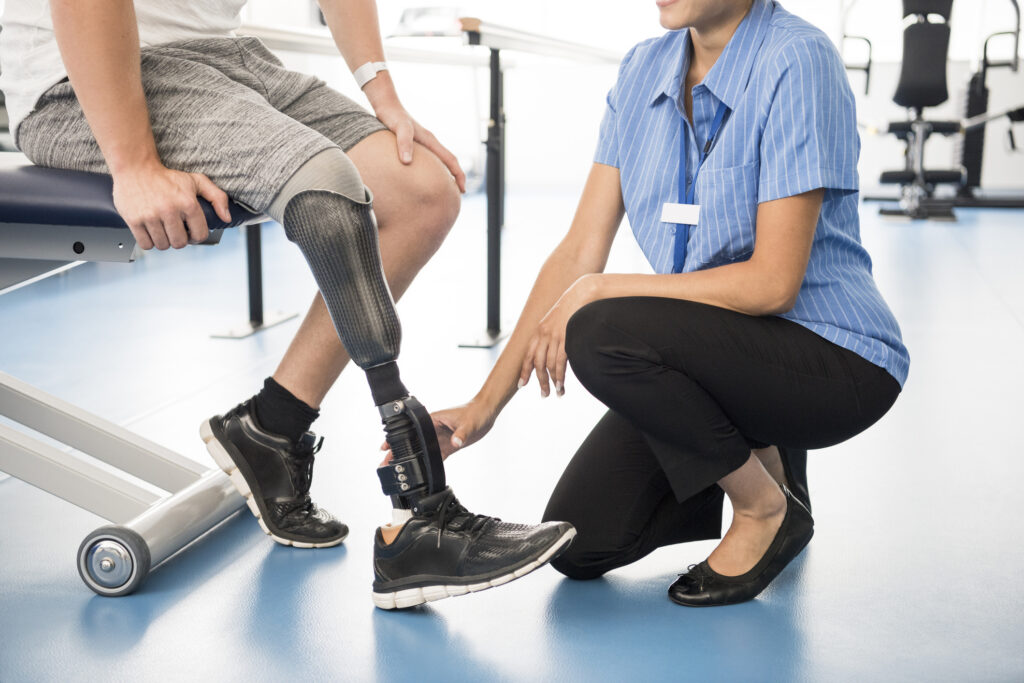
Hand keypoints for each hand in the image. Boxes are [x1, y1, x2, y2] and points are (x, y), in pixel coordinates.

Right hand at [112, 162, 230, 249]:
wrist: (136, 167)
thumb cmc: (167, 177)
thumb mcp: (196, 181)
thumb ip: (217, 197)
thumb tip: (226, 218)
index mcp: (188, 203)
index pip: (200, 235)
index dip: (197, 236)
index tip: (191, 232)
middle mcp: (169, 210)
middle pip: (180, 243)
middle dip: (180, 239)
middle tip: (175, 230)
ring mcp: (150, 216)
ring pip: (162, 245)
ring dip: (164, 240)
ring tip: (162, 228)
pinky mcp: (134, 220)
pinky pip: (146, 244)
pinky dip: (149, 242)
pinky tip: (151, 230)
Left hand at [371, 99, 466, 192]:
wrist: (386, 104)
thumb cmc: (392, 116)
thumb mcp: (398, 128)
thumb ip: (404, 143)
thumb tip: (407, 162)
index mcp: (430, 141)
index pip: (451, 160)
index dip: (458, 175)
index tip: (462, 190)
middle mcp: (429, 142)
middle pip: (448, 161)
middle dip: (455, 178)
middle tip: (456, 195)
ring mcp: (423, 143)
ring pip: (439, 161)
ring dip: (445, 174)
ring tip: (443, 189)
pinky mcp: (414, 144)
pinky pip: (429, 159)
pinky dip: (432, 170)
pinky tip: (424, 177)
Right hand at [379, 400, 496, 464]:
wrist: (485, 413)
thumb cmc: (475, 413)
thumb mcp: (468, 423)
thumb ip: (461, 434)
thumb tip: (456, 442)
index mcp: (432, 420)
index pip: (410, 429)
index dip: (396, 438)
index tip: (385, 446)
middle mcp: (433, 429)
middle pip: (412, 442)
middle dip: (398, 451)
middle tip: (386, 463)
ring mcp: (439, 438)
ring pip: (421, 450)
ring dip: (410, 459)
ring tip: (399, 469)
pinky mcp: (447, 446)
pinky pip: (434, 456)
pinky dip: (427, 464)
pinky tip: (420, 473)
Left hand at [520, 275, 600, 397]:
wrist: (582, 292)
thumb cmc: (573, 307)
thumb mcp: (557, 320)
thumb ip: (552, 334)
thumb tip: (554, 348)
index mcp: (539, 330)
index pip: (528, 355)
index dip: (524, 371)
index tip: (522, 385)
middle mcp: (543, 334)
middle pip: (537, 363)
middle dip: (539, 381)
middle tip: (543, 394)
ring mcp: (554, 336)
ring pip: (548, 365)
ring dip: (551, 381)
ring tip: (556, 393)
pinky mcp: (565, 337)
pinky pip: (559, 361)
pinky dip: (559, 376)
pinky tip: (561, 385)